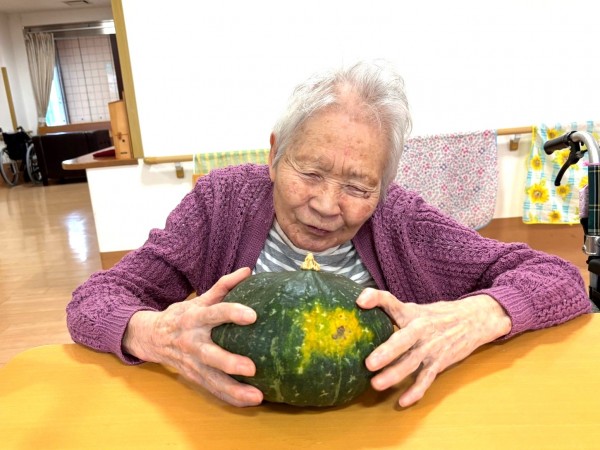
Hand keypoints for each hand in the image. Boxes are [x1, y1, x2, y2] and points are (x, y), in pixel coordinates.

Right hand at [123, 267, 263, 406]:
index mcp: (193, 318)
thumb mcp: (198, 300)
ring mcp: (191, 363)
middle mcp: (191, 342)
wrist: (151, 337)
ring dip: (234, 389)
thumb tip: (248, 271)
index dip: (232, 313)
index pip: (214, 313)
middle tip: (251, 368)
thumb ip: (223, 286)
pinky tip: (249, 401)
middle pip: (209, 354)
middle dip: (229, 362)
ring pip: (211, 379)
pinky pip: (212, 390)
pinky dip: (230, 398)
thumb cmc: (181, 316)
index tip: (252, 315)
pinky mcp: (193, 377)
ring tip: (257, 396)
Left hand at [356, 289, 511, 407]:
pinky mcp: (439, 362)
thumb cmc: (436, 315)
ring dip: (395, 375)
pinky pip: (426, 379)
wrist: (473, 320)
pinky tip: (402, 401)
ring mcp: (431, 347)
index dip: (376, 299)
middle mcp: (421, 329)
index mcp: (411, 313)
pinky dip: (415, 391)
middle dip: (387, 352)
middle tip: (369, 363)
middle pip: (403, 340)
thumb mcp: (414, 308)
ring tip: (376, 384)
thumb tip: (359, 306)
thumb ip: (389, 310)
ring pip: (412, 363)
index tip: (360, 301)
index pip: (391, 301)